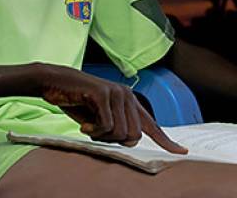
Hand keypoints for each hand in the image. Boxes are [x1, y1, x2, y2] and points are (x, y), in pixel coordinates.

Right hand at [38, 64, 188, 153]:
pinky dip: (93, 130)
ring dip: (101, 135)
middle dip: (114, 140)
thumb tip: (131, 142)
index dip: (166, 140)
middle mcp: (127, 95)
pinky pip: (107, 126)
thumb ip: (117, 128)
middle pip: (133, 136)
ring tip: (90, 123)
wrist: (54, 83)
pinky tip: (85, 122)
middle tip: (97, 130)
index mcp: (129, 101)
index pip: (152, 125)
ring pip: (121, 133)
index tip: (182, 151)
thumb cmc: (77, 103)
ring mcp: (116, 93)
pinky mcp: (104, 94)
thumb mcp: (100, 119)